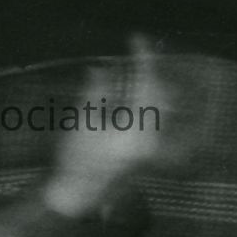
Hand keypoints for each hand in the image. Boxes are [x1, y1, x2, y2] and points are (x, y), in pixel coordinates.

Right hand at [41, 38, 183, 218]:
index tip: (136, 39)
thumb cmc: (75, 162)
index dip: (143, 59)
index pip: (148, 85)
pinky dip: (146, 105)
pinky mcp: (146, 155)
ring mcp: (151, 149)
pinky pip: (154, 121)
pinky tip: (131, 97)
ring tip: (135, 73)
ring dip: (149, 88)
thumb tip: (101, 69)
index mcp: (137, 131)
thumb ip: (95, 93)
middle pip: (161, 96)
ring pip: (161, 108)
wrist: (77, 197)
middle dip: (150, 72)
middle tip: (137, 53)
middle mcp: (151, 140)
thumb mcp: (83, 123)